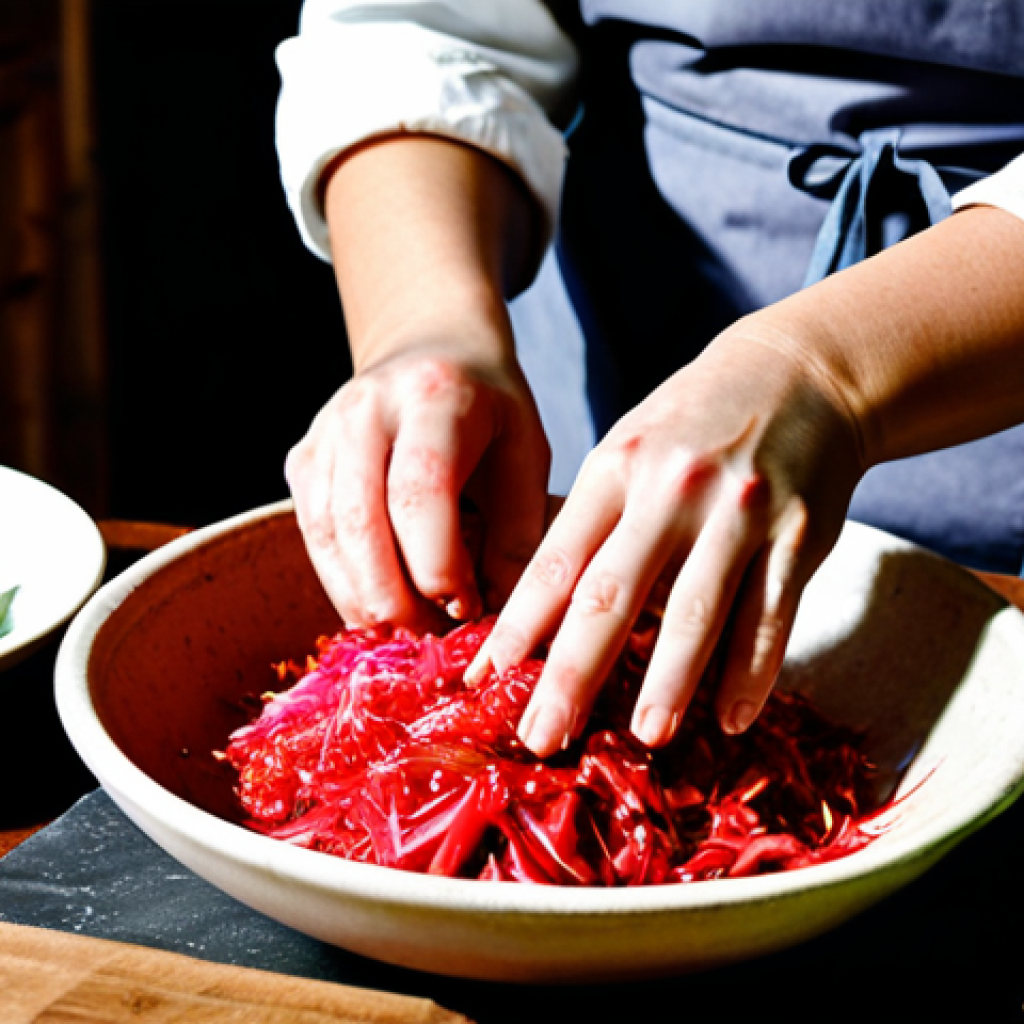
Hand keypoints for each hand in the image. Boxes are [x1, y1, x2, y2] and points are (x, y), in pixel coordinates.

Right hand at [286, 340, 549, 629]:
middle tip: (432, 636)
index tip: (467, 607)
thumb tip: (497, 620)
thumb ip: (517, 536)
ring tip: (407, 629)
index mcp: (433, 398)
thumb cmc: (490, 411)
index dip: (439, 566)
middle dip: (395, 598)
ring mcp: (324, 434)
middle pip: (361, 523)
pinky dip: (343, 584)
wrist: (432, 349)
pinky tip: (378, 607)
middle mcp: (365, 410)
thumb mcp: (527, 457)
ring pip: (327, 538)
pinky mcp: (303, 462)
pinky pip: (313, 537)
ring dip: (363, 599)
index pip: (420, 494)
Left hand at [466, 321, 864, 754]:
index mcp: (615, 468)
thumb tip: (545, 617)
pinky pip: (772, 615)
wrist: (798, 374)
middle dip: (572, 673)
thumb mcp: (627, 450)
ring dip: (669, 683)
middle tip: (542, 736)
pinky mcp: (799, 533)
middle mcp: (672, 489)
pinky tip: (731, 718)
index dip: (518, 627)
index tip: (484, 680)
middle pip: (612, 594)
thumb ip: (591, 523)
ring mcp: (738, 512)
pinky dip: (751, 672)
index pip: (555, 562)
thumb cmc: (691, 426)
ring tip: (646, 738)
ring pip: (697, 611)